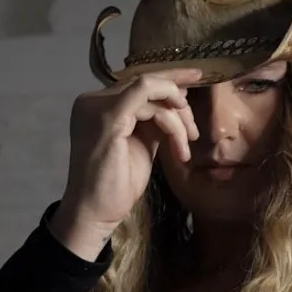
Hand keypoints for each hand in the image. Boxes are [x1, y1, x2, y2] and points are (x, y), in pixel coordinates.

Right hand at [59, 69, 203, 233]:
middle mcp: (93, 101)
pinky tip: (179, 140)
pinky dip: (169, 117)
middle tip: (194, 132)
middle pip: (147, 83)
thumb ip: (154, 121)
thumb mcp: (142, 144)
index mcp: (98, 106)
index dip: (171, 79)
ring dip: (177, 120)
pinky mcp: (107, 116)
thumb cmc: (116, 185)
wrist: (95, 213)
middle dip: (179, 104)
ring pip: (151, 90)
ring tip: (184, 149)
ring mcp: (97, 106)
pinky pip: (145, 94)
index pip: (138, 84)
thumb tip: (177, 98)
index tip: (198, 78)